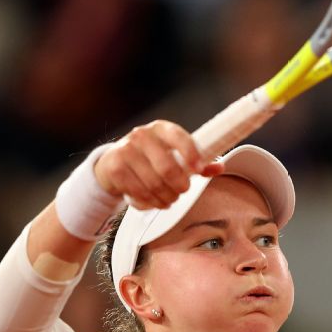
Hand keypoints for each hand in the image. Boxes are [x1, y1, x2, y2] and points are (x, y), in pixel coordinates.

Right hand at [93, 120, 223, 209]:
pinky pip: (139, 192)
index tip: (199, 169)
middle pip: (168, 167)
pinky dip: (151, 202)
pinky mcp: (115, 168)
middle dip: (180, 185)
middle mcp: (142, 136)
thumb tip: (219, 167)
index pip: (179, 138)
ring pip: (154, 184)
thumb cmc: (150, 158)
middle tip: (183, 190)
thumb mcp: (173, 154)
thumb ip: (196, 161)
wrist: (113, 162)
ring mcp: (126, 150)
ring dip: (167, 197)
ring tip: (170, 199)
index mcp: (161, 129)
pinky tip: (156, 201)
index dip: (192, 154)